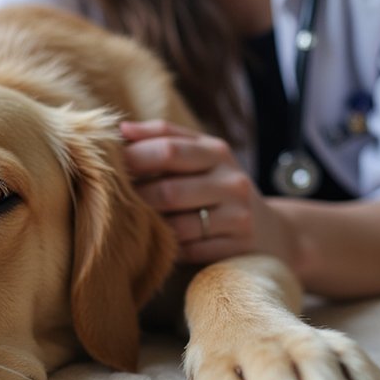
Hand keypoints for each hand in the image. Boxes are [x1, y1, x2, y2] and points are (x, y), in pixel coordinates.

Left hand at [120, 120, 296, 265]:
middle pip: (168, 190)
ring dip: (149, 227)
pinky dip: (168, 249)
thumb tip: (121, 128)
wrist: (273, 233)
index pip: (168, 149)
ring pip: (177, 225)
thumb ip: (164, 138)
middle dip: (135, 199)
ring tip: (128, 226)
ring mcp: (238, 218)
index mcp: (217, 152)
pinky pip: (189, 251)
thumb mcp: (202, 157)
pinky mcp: (238, 250)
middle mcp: (232, 182)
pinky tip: (156, 246)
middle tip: (110, 203)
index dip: (133, 158)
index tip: (106, 167)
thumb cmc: (220, 189)